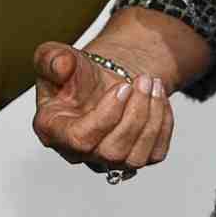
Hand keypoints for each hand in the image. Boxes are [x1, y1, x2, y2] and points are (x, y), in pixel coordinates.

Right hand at [30, 42, 173, 176]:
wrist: (100, 79)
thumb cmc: (74, 72)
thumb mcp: (55, 56)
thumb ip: (51, 58)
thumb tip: (61, 65)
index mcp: (54, 131)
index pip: (81, 139)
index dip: (106, 116)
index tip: (122, 87)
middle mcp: (79, 153)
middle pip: (112, 152)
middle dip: (134, 114)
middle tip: (143, 79)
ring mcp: (108, 160)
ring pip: (136, 157)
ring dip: (151, 117)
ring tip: (153, 83)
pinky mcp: (134, 158)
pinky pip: (155, 153)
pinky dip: (163, 124)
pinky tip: (158, 97)